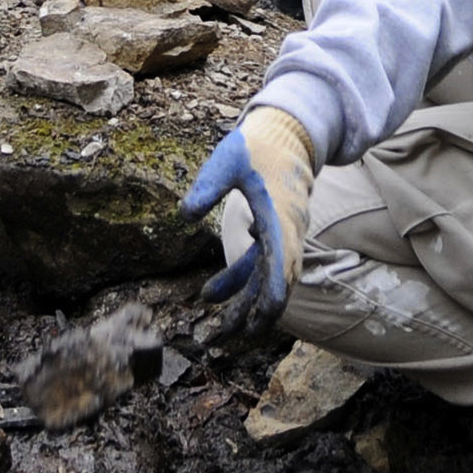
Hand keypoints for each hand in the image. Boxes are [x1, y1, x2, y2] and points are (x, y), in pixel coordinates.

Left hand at [180, 107, 316, 337]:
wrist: (288, 134)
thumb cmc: (256, 146)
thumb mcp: (228, 160)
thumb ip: (208, 186)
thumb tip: (184, 216)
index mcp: (278, 216)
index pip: (280, 264)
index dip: (271, 295)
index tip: (258, 321)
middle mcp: (288, 232)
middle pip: (277, 283)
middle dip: (254, 314)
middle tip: (225, 338)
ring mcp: (285, 234)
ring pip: (269, 279)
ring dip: (246, 304)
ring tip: (220, 329)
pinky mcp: (278, 232)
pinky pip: (264, 265)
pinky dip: (245, 282)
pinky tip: (216, 291)